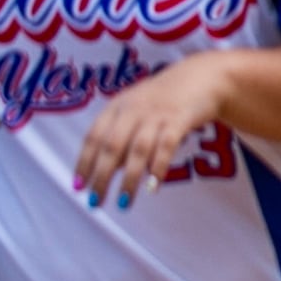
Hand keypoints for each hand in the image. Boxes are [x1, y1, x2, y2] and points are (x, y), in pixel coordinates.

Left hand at [72, 54, 231, 212]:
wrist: (202, 77)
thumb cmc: (164, 100)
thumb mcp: (136, 111)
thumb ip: (121, 137)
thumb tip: (108, 171)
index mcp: (117, 107)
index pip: (93, 137)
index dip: (84, 162)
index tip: (78, 187)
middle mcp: (133, 109)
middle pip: (112, 146)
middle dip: (102, 176)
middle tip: (95, 202)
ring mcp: (157, 114)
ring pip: (138, 150)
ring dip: (129, 179)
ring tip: (123, 203)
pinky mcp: (180, 119)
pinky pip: (167, 146)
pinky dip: (158, 167)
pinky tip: (152, 187)